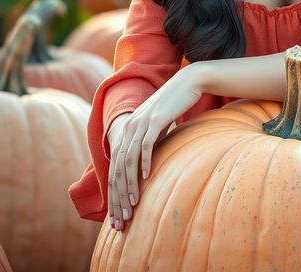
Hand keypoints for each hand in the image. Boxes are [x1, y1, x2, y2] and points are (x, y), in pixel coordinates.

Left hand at [106, 65, 204, 230]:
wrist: (186, 83)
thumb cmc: (173, 107)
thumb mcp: (158, 128)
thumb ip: (149, 143)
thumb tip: (146, 165)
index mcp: (127, 130)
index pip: (115, 168)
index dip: (114, 193)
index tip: (117, 214)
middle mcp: (129, 127)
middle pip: (118, 168)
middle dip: (118, 196)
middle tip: (122, 217)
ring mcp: (141, 122)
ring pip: (129, 159)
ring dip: (130, 184)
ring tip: (132, 203)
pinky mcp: (155, 119)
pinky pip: (146, 144)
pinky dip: (144, 162)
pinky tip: (147, 177)